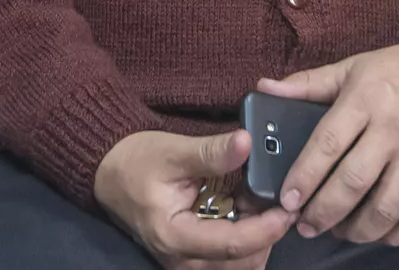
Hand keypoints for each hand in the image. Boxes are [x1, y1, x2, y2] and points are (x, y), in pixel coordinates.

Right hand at [94, 129, 296, 268]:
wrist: (110, 172)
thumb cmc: (137, 161)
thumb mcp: (173, 151)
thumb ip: (212, 152)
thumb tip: (247, 141)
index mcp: (175, 238)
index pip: (232, 245)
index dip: (266, 229)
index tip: (288, 208)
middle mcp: (182, 260)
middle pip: (242, 263)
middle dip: (266, 235)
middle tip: (278, 201)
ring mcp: (188, 263)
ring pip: (240, 266)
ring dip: (259, 240)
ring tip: (261, 205)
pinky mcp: (193, 257)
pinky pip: (230, 261)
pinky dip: (247, 242)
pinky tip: (248, 213)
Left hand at [258, 39, 398, 246]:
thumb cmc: (397, 70)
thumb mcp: (351, 67)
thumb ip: (308, 83)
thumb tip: (264, 88)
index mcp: (366, 100)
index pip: (328, 144)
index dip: (304, 176)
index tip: (287, 199)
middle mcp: (394, 131)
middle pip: (354, 183)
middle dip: (324, 212)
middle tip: (305, 224)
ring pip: (386, 207)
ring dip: (357, 229)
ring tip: (337, 231)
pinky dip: (395, 234)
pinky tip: (376, 233)